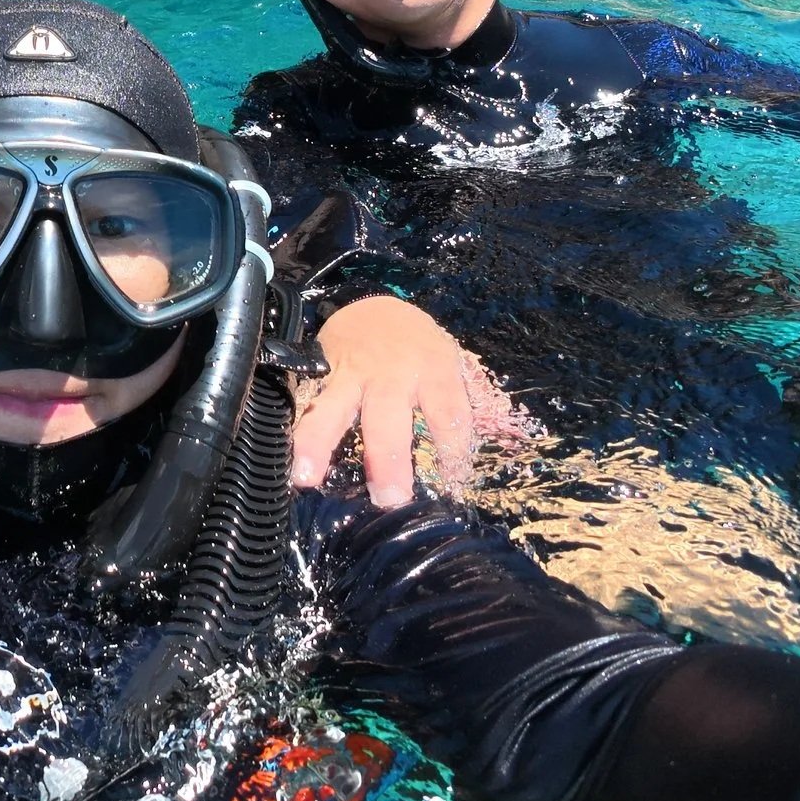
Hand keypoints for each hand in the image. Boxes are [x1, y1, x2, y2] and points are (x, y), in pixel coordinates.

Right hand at [297, 295, 518, 505]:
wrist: (371, 302)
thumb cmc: (417, 344)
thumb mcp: (449, 361)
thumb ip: (467, 403)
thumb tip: (513, 441)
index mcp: (433, 369)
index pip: (448, 414)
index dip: (453, 450)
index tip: (453, 486)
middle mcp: (391, 374)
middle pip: (389, 418)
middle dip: (387, 458)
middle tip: (389, 498)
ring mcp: (351, 375)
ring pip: (334, 409)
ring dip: (319, 443)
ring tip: (307, 477)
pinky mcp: (322, 375)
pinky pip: (307, 404)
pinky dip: (295, 431)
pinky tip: (286, 458)